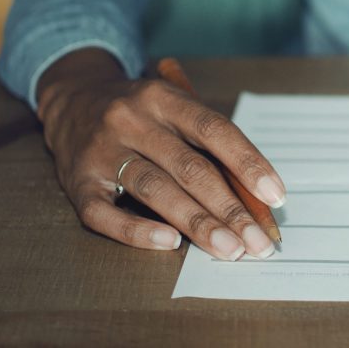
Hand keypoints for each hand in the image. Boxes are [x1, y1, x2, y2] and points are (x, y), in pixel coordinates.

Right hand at [36, 48, 285, 259]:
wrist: (72, 98)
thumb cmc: (141, 112)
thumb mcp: (173, 108)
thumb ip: (208, 144)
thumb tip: (254, 197)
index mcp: (162, 98)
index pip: (214, 129)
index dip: (248, 162)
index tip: (276, 196)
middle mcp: (131, 120)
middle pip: (189, 167)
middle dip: (230, 209)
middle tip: (258, 242)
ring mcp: (101, 152)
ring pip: (155, 190)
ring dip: (197, 224)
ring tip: (229, 250)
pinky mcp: (77, 183)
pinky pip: (106, 215)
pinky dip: (138, 231)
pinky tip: (170, 244)